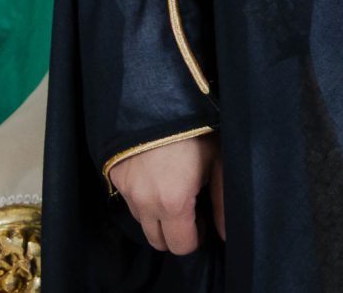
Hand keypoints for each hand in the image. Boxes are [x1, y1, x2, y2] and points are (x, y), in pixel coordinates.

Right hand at [114, 133, 222, 253]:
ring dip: (158, 217)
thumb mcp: (218, 161)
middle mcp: (145, 203)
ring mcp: (126, 191)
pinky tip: (158, 178)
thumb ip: (223, 202)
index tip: (204, 219)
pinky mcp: (115, 177)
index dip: (196, 237)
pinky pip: (130, 201)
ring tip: (174, 189)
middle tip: (190, 208)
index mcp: (173, 203)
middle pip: (158, 241)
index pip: (181, 246)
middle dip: (175, 233)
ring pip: (143, 222)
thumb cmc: (195, 128)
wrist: (157, 96)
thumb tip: (227, 234)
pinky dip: (144, 199)